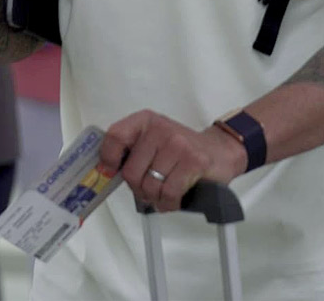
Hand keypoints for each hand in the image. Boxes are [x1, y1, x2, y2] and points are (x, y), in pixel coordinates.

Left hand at [99, 110, 247, 211]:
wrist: (218, 151)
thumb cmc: (180, 150)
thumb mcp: (152, 142)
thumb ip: (130, 152)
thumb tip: (105, 172)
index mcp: (144, 121)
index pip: (114, 137)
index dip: (108, 159)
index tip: (112, 172)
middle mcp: (159, 128)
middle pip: (131, 173)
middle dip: (139, 188)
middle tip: (150, 187)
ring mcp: (177, 144)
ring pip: (150, 187)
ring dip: (155, 197)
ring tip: (165, 190)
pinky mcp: (193, 161)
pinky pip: (169, 193)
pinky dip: (169, 203)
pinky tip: (174, 197)